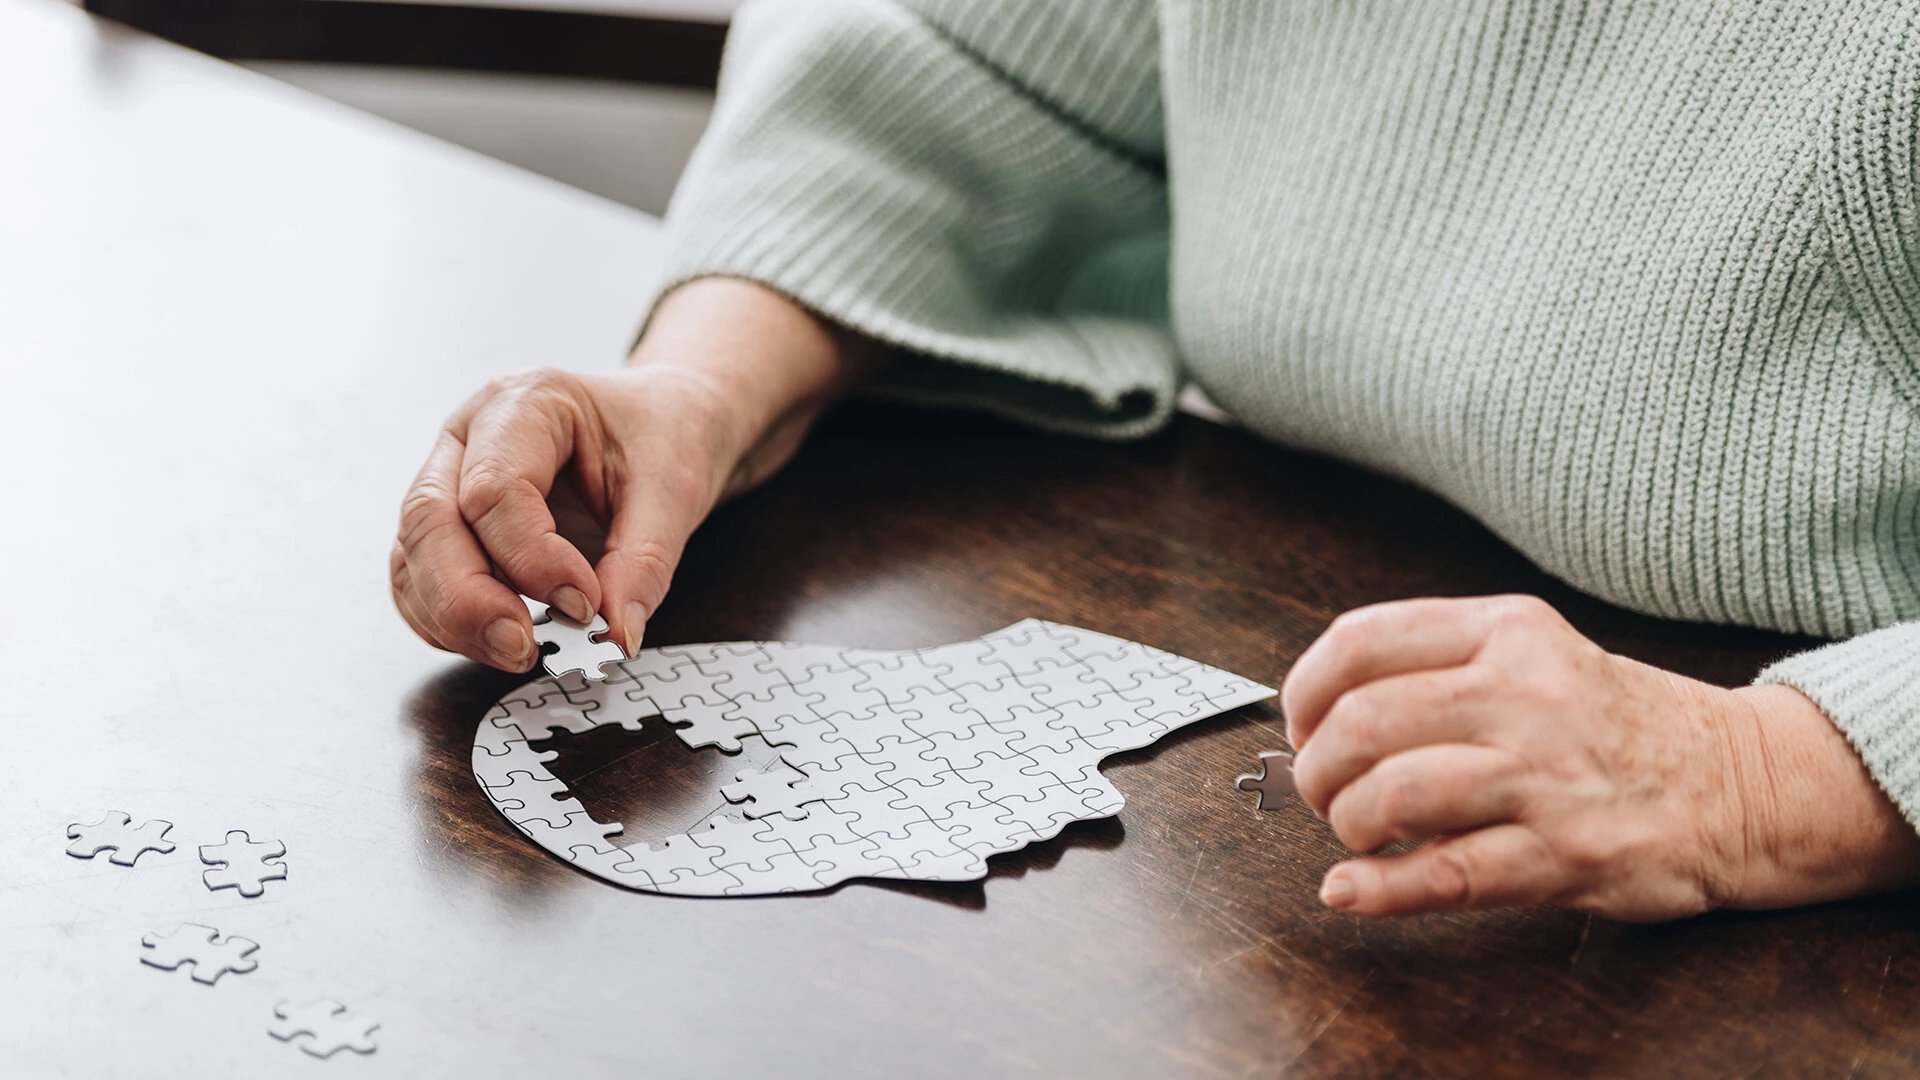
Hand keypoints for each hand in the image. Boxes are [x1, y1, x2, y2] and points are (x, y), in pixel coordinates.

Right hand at [391, 279, 884, 670]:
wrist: (661, 424)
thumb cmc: (662, 435)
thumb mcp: (674, 488)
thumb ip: (645, 562)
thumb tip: (616, 635)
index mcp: (524, 402)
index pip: (494, 488)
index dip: (532, 559)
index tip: (584, 604)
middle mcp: (469, 435)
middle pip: (430, 520)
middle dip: (468, 598)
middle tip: (523, 647)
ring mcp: (448, 478)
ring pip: (413, 556)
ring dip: (454, 618)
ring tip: (518, 652)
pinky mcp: (449, 526)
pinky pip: (419, 581)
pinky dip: (448, 623)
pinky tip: (496, 641)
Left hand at [1281, 595, 1919, 920]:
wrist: (1744, 781)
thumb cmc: (1614, 722)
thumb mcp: (1534, 654)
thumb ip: (1440, 668)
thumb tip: (1320, 712)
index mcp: (1508, 631)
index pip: (1362, 641)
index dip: (1305, 690)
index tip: (1301, 724)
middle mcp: (1526, 694)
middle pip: (1364, 722)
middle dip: (1317, 768)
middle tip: (1322, 790)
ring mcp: (1547, 776)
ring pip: (1395, 794)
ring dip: (1348, 823)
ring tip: (1358, 832)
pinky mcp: (1565, 854)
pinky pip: (1445, 874)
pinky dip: (1379, 888)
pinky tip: (1349, 888)